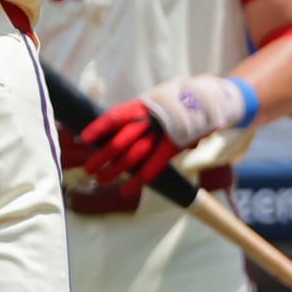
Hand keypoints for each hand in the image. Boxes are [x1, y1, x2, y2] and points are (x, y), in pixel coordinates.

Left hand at [78, 75, 249, 196]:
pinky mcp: (173, 147)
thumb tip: (111, 130)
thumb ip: (138, 115)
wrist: (209, 100)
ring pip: (133, 155)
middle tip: (87, 168)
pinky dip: (137, 180)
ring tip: (99, 180)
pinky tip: (125, 191)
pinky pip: (152, 167)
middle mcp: (151, 119)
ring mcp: (163, 133)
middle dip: (102, 155)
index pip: (115, 116)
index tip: (82, 139)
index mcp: (143, 104)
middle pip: (120, 140)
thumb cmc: (177, 102)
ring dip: (114, 170)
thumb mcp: (156, 101)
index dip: (98, 128)